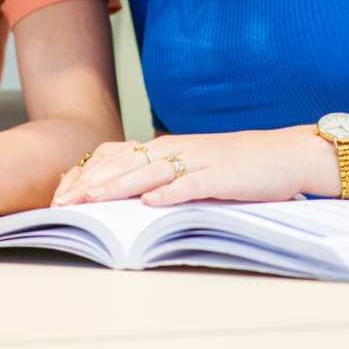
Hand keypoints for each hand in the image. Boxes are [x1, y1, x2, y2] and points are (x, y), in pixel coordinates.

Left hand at [51, 127, 327, 207]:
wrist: (287, 153)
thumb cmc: (240, 163)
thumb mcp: (195, 162)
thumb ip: (164, 171)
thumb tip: (132, 188)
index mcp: (168, 146)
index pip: (118, 156)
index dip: (89, 173)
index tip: (62, 192)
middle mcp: (178, 148)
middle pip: (126, 163)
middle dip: (92, 182)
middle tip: (63, 201)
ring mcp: (199, 160)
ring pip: (150, 171)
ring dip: (119, 186)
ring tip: (92, 198)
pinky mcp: (222, 175)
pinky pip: (192, 184)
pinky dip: (170, 193)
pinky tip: (151, 203)